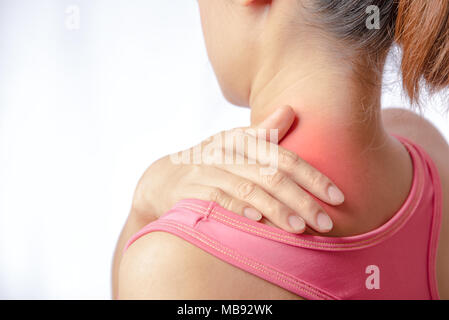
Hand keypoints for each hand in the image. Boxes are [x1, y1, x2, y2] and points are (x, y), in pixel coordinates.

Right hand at [131, 106, 343, 232]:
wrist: (161, 178)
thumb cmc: (209, 162)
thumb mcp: (233, 144)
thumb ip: (264, 133)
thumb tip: (291, 110)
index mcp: (240, 140)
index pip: (284, 157)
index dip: (313, 177)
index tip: (337, 197)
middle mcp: (225, 152)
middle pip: (271, 175)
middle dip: (301, 199)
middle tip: (325, 223)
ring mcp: (206, 171)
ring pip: (248, 189)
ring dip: (276, 210)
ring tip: (300, 229)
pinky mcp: (189, 192)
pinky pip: (217, 200)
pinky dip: (238, 209)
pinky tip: (257, 221)